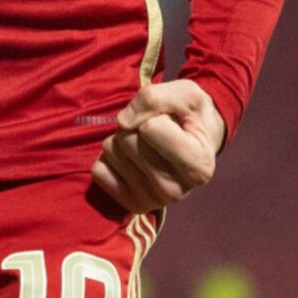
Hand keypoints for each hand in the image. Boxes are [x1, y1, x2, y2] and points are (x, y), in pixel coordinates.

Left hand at [88, 79, 226, 212]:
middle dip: (135, 125)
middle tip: (156, 132)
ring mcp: (153, 201)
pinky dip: (110, 158)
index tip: (171, 121)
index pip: (149, 128)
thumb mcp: (184, 94)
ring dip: (122, 139)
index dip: (154, 115)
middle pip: (126, 139)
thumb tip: (123, 123)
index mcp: (198, 166)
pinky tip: (133, 159)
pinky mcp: (132, 203)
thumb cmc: (189, 116)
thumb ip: (154, 98)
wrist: (194, 143)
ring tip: (147, 144)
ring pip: (110, 150)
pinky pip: (99, 170)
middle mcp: (177, 191)